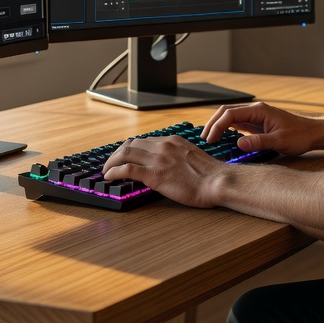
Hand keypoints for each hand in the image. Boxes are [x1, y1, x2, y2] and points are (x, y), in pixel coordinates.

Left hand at [102, 135, 226, 207]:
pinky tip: (109, 177)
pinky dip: (114, 172)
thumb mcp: (192, 158)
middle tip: (110, 163)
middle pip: (131, 144)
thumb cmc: (210, 176)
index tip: (124, 156)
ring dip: (111, 161)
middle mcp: (163, 146)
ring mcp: (158, 159)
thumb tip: (168, 166)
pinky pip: (127, 169)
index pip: (144, 140)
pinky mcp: (155, 174)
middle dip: (117, 153)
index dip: (131, 149)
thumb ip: (177, 157)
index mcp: (173, 141)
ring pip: (125, 153)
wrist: (218, 182)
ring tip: (106, 170)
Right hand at [201, 102, 323, 156]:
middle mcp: (255, 110)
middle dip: (213, 123)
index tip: (210, 139)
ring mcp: (255, 116)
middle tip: (204, 139)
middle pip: (226, 112)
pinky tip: (222, 139)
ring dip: (218, 126)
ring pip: (230, 117)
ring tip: (209, 139)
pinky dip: (226, 130)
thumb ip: (259, 142)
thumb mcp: (280, 141)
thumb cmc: (300, 135)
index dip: (217, 126)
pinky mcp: (257, 124)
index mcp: (259, 110)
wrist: (313, 133)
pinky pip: (237, 124)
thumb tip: (238, 144)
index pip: (230, 114)